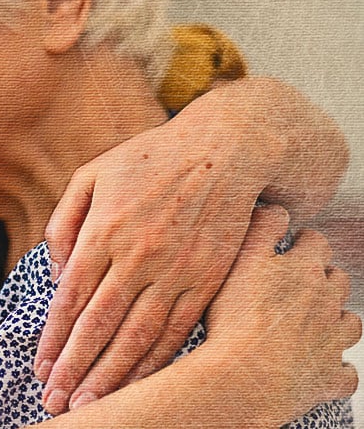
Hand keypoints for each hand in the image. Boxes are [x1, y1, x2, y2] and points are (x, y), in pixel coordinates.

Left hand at [36, 120, 271, 413]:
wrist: (222, 150)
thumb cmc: (148, 160)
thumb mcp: (90, 175)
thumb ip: (63, 223)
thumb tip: (54, 274)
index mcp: (102, 231)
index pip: (70, 298)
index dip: (53, 339)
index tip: (40, 368)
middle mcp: (136, 256)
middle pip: (98, 326)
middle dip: (73, 369)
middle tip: (53, 401)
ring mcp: (175, 271)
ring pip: (137, 337)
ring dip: (110, 376)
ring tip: (87, 405)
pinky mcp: (206, 280)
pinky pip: (177, 331)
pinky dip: (155, 362)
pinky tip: (137, 384)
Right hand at [204, 206, 360, 423]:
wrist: (246, 377)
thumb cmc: (236, 317)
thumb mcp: (240, 259)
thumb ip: (261, 228)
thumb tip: (277, 208)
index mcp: (306, 270)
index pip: (316, 243)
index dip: (303, 242)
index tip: (289, 245)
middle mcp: (328, 302)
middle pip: (338, 280)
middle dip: (323, 277)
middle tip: (297, 282)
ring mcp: (333, 341)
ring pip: (349, 323)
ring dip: (336, 319)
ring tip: (312, 321)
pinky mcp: (329, 377)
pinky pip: (345, 372)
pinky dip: (336, 366)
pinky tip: (320, 364)